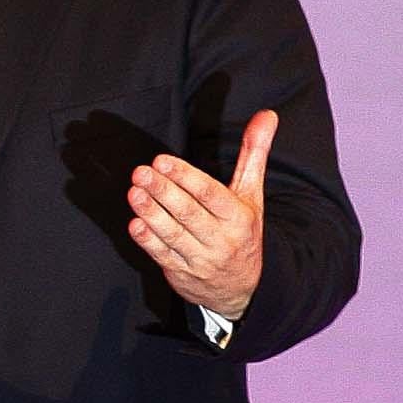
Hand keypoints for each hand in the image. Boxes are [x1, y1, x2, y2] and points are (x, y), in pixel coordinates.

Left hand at [129, 108, 273, 318]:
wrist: (243, 288)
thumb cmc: (242, 230)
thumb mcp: (252, 194)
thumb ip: (254, 153)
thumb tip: (267, 114)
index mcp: (238, 217)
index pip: (211, 195)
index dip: (186, 178)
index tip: (161, 161)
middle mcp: (222, 240)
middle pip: (189, 213)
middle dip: (163, 192)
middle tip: (141, 172)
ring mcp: (202, 259)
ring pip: (174, 235)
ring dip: (151, 214)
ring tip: (134, 192)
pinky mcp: (182, 274)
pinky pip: (164, 256)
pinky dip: (149, 241)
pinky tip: (135, 223)